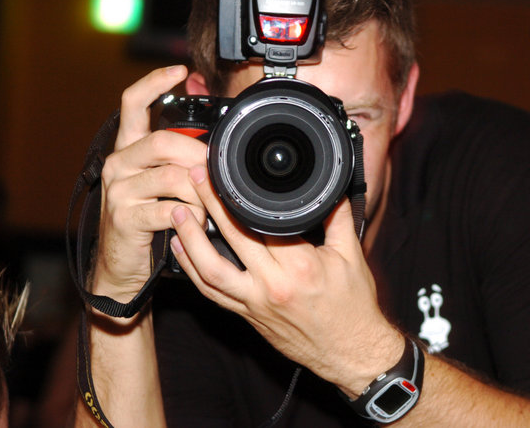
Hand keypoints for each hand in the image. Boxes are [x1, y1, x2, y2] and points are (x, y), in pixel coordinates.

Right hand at [94, 66, 207, 301]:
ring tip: (207, 209)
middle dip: (198, 154)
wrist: (121, 268)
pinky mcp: (124, 218)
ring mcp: (118, 191)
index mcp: (127, 151)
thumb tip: (210, 140)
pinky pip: (172, 209)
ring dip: (200, 194)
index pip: (132, 104)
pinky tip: (195, 224)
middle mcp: (117, 164)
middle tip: (217, 171)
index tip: (179, 70)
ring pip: (173, 176)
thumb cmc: (147, 223)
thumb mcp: (159, 185)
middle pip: (163, 140)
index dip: (154, 83)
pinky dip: (192, 217)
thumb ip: (177, 159)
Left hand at [168, 164, 403, 395]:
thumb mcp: (351, 256)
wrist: (351, 353)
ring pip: (210, 270)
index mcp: (301, 266)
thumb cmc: (353, 307)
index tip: (226, 176)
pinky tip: (181, 250)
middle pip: (232, 239)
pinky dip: (192, 270)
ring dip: (189, 240)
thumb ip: (336, 218)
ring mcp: (255, 303)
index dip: (240, 197)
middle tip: (195, 178)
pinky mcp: (247, 316)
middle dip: (210, 205)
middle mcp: (273, 285)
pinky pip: (212, 293)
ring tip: (177, 213)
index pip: (262, 224)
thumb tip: (330, 189)